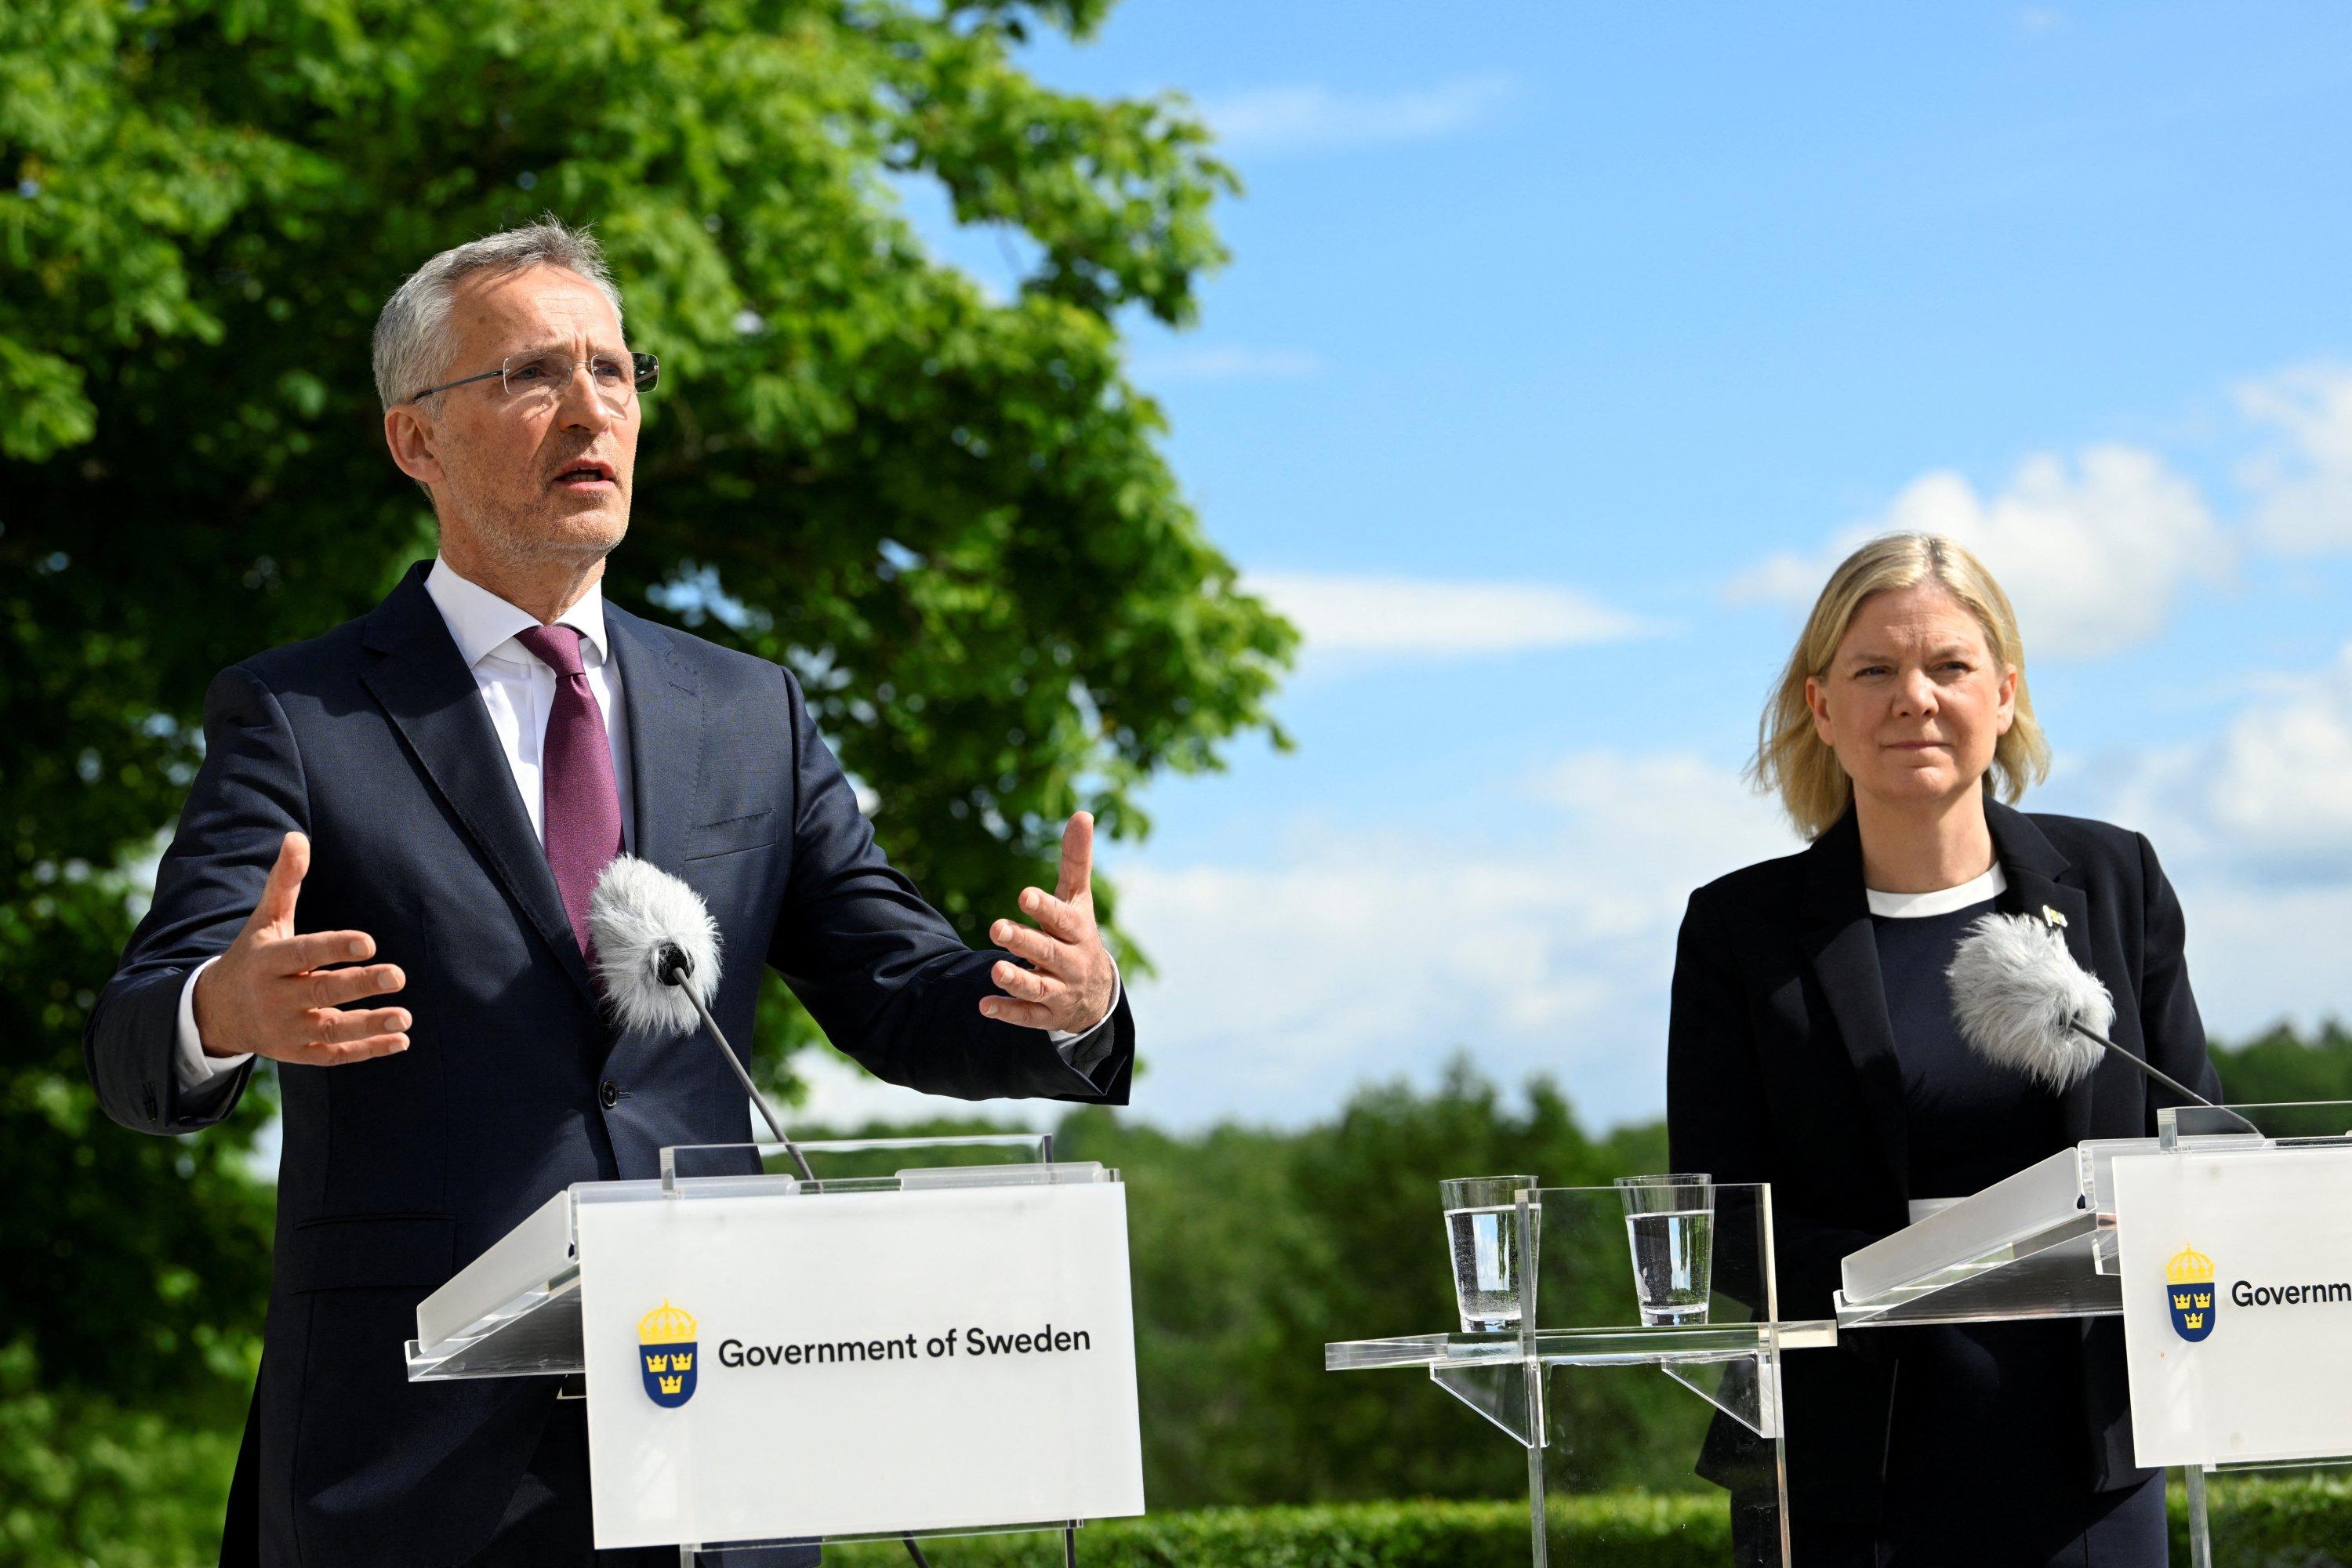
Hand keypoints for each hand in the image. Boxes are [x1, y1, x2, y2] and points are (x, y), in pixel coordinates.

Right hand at [190, 831, 410, 1064]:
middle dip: (359, 985)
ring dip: (368, 1025)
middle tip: (399, 976)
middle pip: (320, 992)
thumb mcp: (264, 920)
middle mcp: (276, 997)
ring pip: (330, 1029)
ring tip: (405, 1016)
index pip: (304, 953)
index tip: (369, 942)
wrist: (218, 1011)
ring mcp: (287, 1029)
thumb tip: (297, 837)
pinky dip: (366, 1051)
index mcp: (268, 962)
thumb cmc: (254, 956)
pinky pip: (334, 1054)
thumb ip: (284, 882)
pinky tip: (401, 1041)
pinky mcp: (299, 1052)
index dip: (334, 948)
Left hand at [981, 812, 1115, 1033]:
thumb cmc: (1077, 934)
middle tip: (996, 928)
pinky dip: (1008, 1011)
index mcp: (1077, 930)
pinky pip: (1028, 1015)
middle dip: (1023, 941)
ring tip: (994, 971)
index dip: (1045, 907)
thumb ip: (1076, 860)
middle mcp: (1070, 961)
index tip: (1024, 895)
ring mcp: (1059, 989)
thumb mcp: (1078, 899)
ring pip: (1038, 986)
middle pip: (1047, 951)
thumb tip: (1082, 813)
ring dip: (1016, 979)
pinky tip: (985, 1005)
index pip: (1062, 918)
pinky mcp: (1047, 1014)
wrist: (1096, 994)